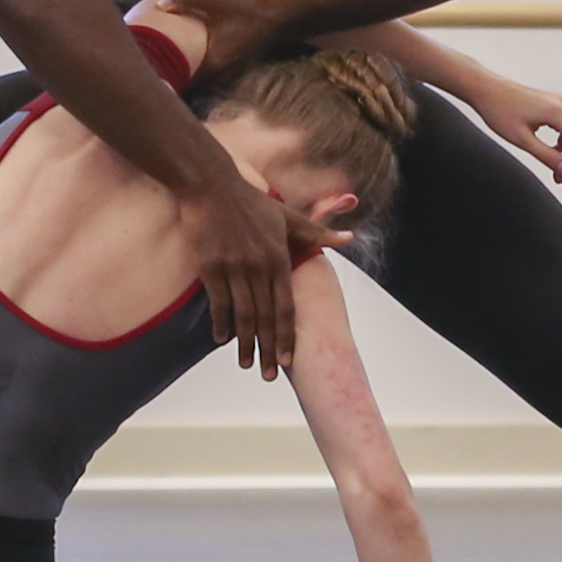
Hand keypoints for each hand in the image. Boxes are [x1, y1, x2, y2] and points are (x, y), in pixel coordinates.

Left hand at [141, 0, 313, 84]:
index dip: (166, 79)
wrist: (282, 17)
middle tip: (152, 73)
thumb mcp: (216, 0)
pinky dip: (197, 71)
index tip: (149, 76)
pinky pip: (209, 74)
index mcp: (213, 63)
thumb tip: (160, 4)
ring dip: (186, 76)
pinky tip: (189, 61)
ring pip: (200, 80)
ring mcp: (228, 72)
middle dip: (173, 79)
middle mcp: (220, 74)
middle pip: (190, 84)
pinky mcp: (233, 66)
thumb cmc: (248, 11)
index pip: (183, 80)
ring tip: (166, 70)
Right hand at [182, 162, 350, 379]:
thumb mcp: (289, 216)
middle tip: (269, 375)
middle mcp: (258, 267)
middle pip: (266, 318)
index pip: (286, 307)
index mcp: (279, 259)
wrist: (212, 186)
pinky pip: (218, 303)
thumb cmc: (252, 202)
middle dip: (269, 349)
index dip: (287, 335)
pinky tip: (223, 340)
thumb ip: (318, 232)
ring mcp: (233, 268)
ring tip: (248, 364)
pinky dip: (220, 323)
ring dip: (245, 343)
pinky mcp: (211, 267)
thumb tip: (350, 237)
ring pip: (242, 315)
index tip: (288, 359)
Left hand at [458, 72, 561, 187]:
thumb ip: (546, 155)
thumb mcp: (522, 139)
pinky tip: (554, 155)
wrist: (484, 89)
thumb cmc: (498, 109)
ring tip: (559, 173)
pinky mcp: (549, 104)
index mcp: (557, 111)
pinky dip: (561, 143)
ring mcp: (556, 102)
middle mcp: (560, 104)